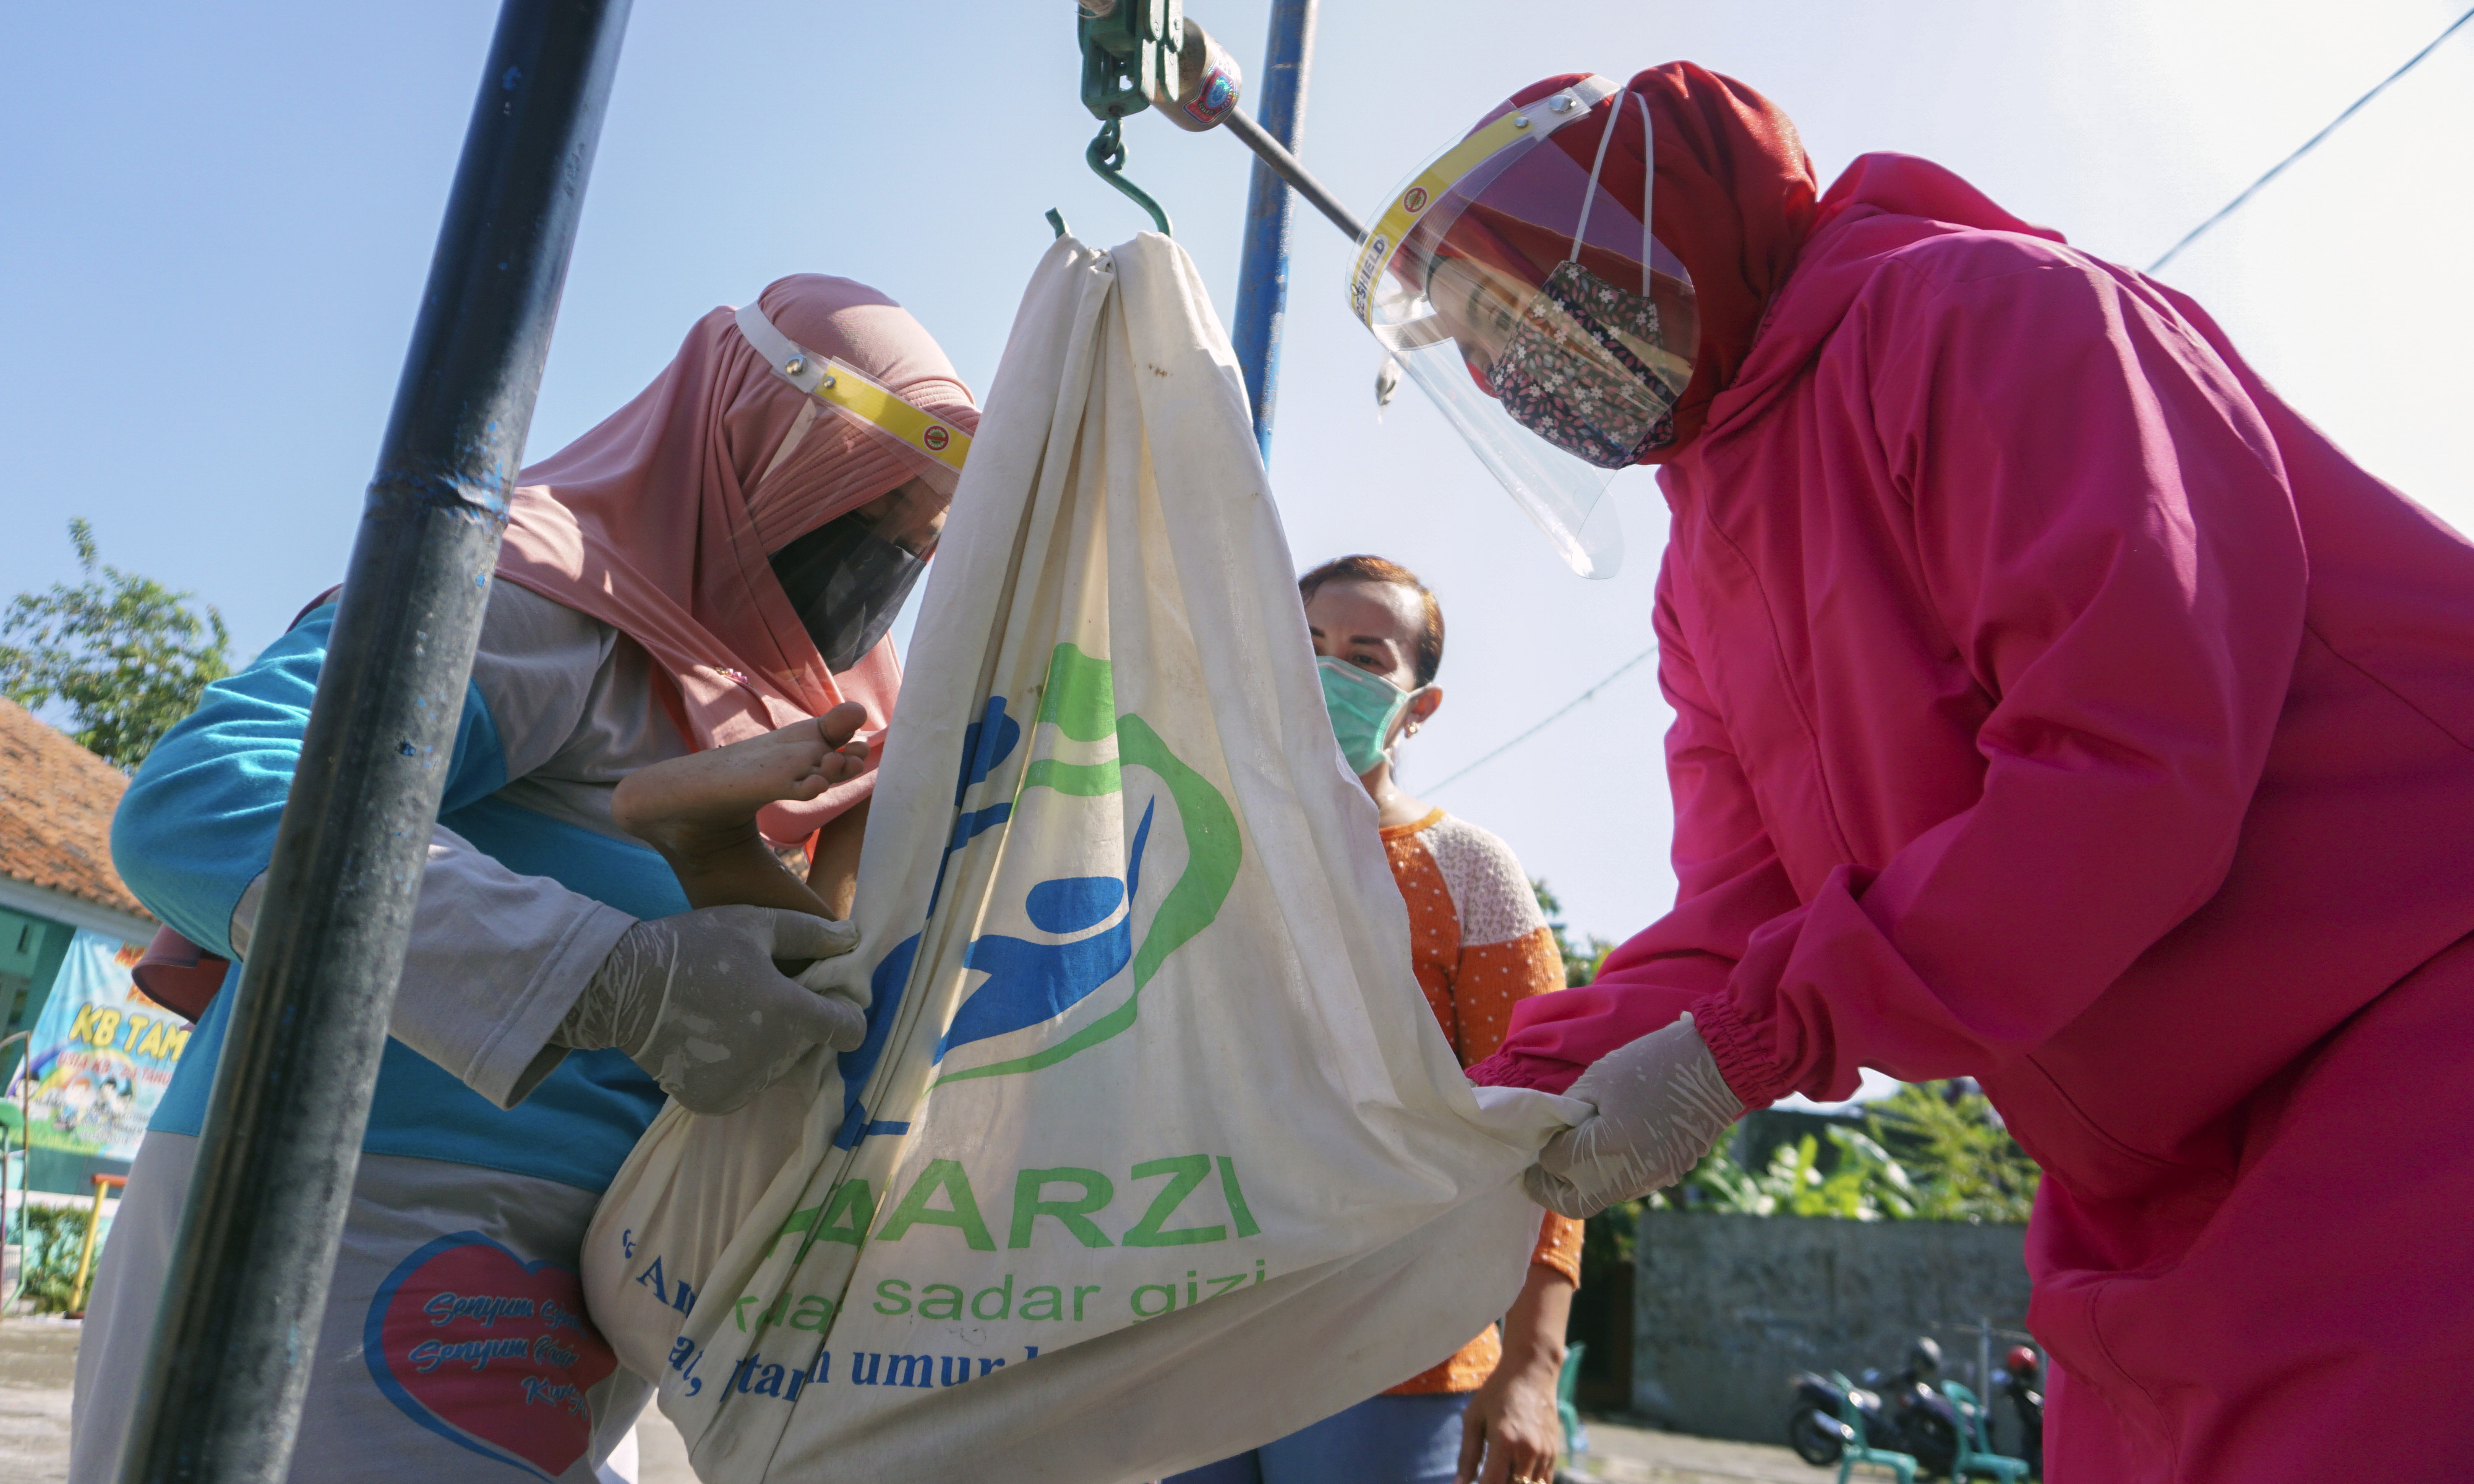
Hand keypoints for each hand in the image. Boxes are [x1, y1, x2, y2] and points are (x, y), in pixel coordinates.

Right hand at [558, 905, 866, 1114]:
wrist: (622, 988)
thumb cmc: (693, 947)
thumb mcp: (754, 924)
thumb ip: (811, 934)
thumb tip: (855, 940)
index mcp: (786, 1012)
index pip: (849, 1031)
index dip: (844, 1014)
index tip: (825, 999)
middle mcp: (769, 1058)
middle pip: (809, 1045)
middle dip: (797, 1022)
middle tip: (759, 996)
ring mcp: (741, 1085)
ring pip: (779, 1067)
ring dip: (768, 1045)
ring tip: (730, 1014)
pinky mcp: (715, 1102)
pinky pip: (747, 1084)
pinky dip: (739, 1066)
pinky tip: (713, 1037)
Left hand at [1457, 1350, 1566, 1483]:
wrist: (1533, 1370)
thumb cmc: (1497, 1391)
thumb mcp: (1474, 1418)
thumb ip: (1467, 1455)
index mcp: (1504, 1442)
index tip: (1473, 1483)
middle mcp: (1528, 1451)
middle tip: (1487, 1474)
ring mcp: (1545, 1453)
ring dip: (1513, 1483)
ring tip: (1500, 1471)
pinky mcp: (1554, 1453)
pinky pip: (1543, 1482)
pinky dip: (1528, 1483)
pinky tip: (1515, 1472)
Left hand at [1524, 1013, 1743, 1218]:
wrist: (1717, 1064)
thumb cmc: (1654, 1061)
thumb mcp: (1600, 1076)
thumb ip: (1570, 1109)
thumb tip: (1554, 1131)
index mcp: (1608, 1144)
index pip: (1557, 1162)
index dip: (1542, 1152)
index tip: (1537, 1142)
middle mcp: (1630, 1174)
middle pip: (1576, 1203)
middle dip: (1550, 1190)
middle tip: (1536, 1175)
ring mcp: (1653, 1179)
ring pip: (1603, 1197)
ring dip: (1581, 1185)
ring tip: (1568, 1160)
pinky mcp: (1670, 1174)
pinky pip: (1629, 1185)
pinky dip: (1609, 1176)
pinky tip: (1604, 1153)